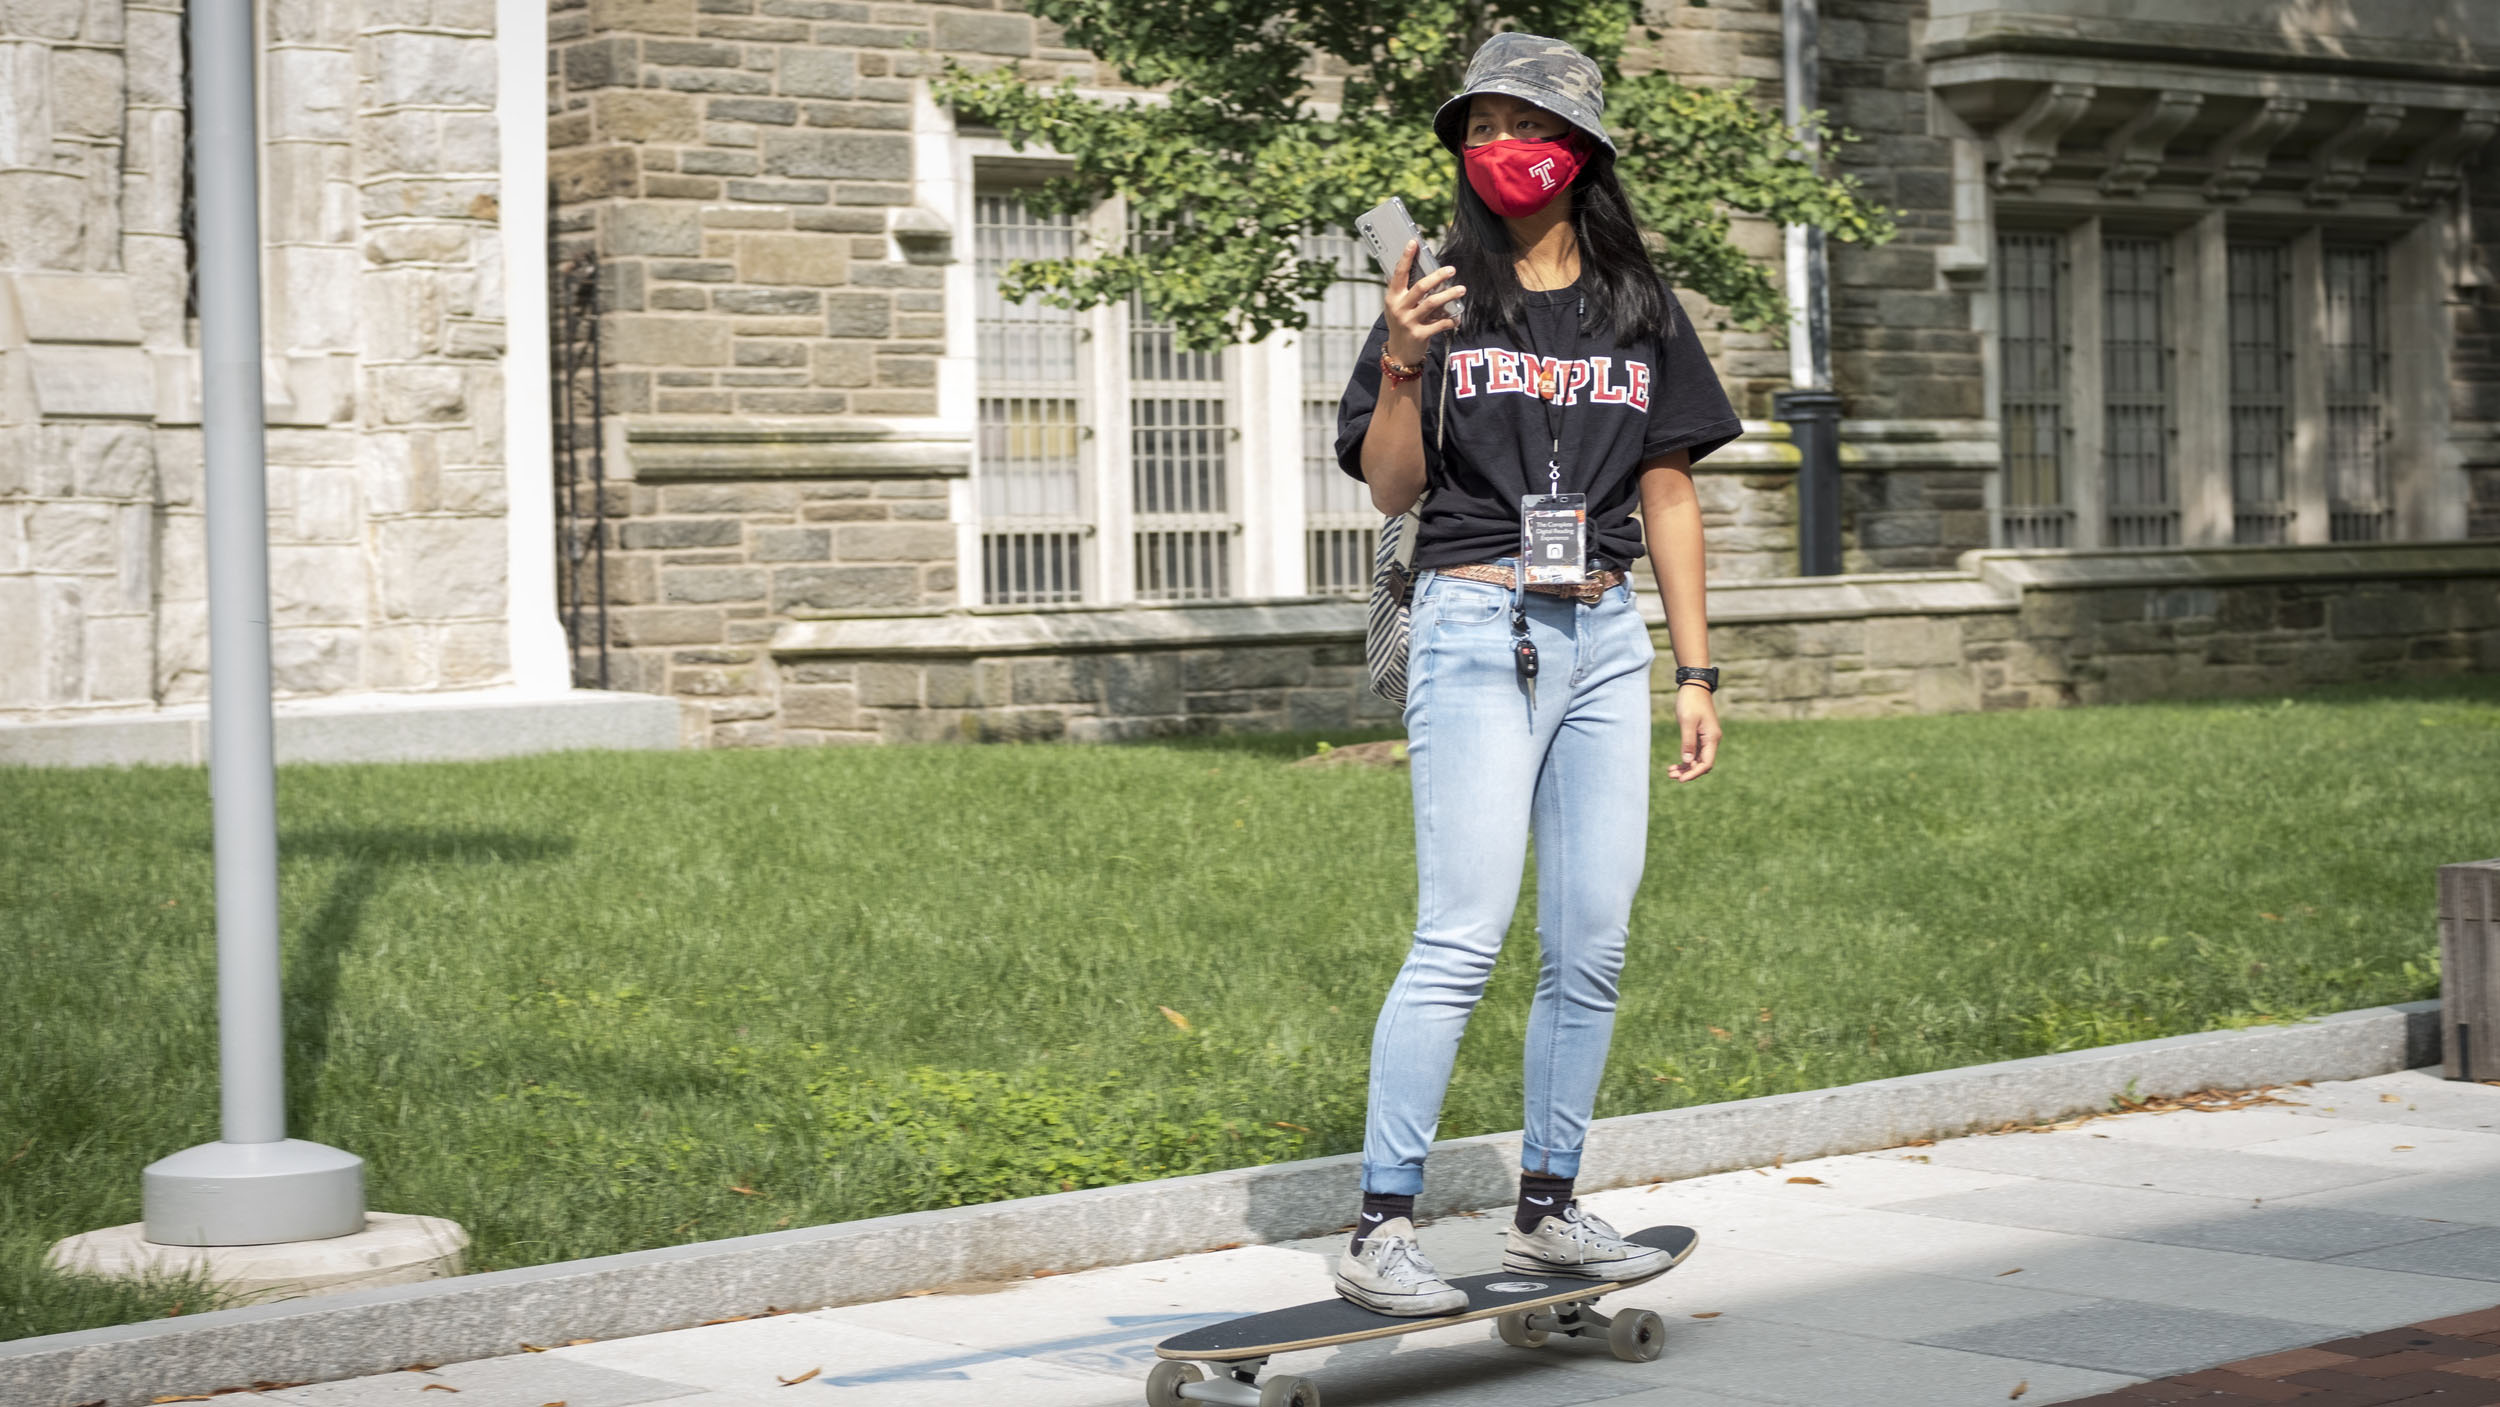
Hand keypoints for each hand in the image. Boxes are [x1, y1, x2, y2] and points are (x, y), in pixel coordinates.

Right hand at [1384, 239, 1463, 366]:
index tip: (1413, 243)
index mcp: (1393, 297)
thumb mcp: (1397, 306)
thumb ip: (1405, 291)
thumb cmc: (1401, 325)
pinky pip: (1439, 324)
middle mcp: (1399, 308)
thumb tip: (1416, 269)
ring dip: (1449, 295)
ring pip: (1432, 303)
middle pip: (1420, 287)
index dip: (1406, 257)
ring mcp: (1409, 322)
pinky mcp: (1419, 335)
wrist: (1400, 354)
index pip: (1399, 273)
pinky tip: (1457, 317)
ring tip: (1461, 289)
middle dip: (1438, 276)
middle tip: (1452, 269)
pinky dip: (1450, 320)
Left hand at [1667, 684, 1718, 781]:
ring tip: (1670, 772)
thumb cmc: (1690, 702)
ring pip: (1698, 759)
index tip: (1680, 780)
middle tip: (1671, 775)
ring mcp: (1707, 738)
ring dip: (1685, 767)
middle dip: (1688, 772)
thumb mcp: (1687, 722)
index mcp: (1712, 738)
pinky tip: (1676, 764)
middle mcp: (1712, 740)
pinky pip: (1695, 752)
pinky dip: (1686, 759)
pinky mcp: (1701, 735)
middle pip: (1702, 764)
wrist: (1694, 686)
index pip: (1706, 763)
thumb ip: (1688, 742)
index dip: (1694, 773)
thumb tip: (1688, 761)